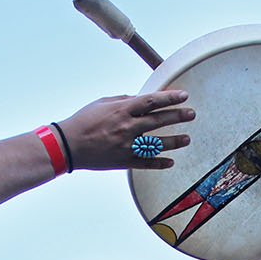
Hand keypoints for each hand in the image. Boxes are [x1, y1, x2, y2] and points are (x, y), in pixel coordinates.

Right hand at [57, 90, 195, 170]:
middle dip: (178, 116)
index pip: (152, 101)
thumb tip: (141, 99)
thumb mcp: (102, 103)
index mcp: (122, 110)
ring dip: (174, 141)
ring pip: (157, 143)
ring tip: (187, 139)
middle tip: (191, 114)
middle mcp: (127, 127)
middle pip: (159, 120)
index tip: (184, 96)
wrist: (68, 145)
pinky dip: (159, 163)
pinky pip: (146, 163)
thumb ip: (124, 100)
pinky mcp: (123, 161)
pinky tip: (170, 162)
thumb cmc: (84, 120)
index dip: (169, 98)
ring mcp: (127, 145)